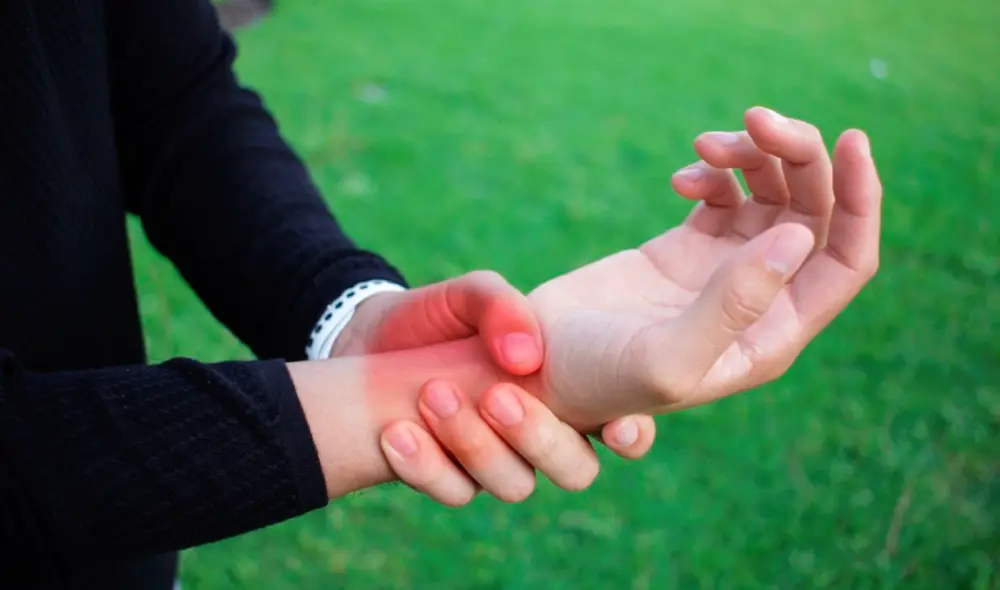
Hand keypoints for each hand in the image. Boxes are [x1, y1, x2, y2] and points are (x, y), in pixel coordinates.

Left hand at [330, 271, 655, 503]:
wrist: (370, 340)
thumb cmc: (439, 317)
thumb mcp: (470, 295)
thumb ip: (501, 308)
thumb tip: (527, 357)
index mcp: (567, 390)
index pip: (622, 425)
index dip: (631, 433)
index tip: (618, 425)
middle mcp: (542, 435)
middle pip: (575, 469)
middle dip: (540, 438)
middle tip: (496, 396)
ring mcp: (497, 462)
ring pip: (515, 485)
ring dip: (476, 446)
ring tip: (432, 396)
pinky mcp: (450, 476)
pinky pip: (454, 492)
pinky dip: (426, 467)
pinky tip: (397, 433)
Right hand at [527, 107, 880, 428]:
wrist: (536, 366)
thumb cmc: (599, 380)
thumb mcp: (667, 357)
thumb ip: (735, 303)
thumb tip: (800, 238)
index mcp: (771, 333)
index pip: (845, 262)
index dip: (860, 201)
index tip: (849, 139)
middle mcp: (759, 299)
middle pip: (812, 212)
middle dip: (797, 157)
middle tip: (754, 119)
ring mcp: (724, 270)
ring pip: (772, 193)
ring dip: (753, 155)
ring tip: (708, 144)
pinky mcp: (687, 246)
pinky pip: (725, 192)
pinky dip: (712, 171)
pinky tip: (680, 178)